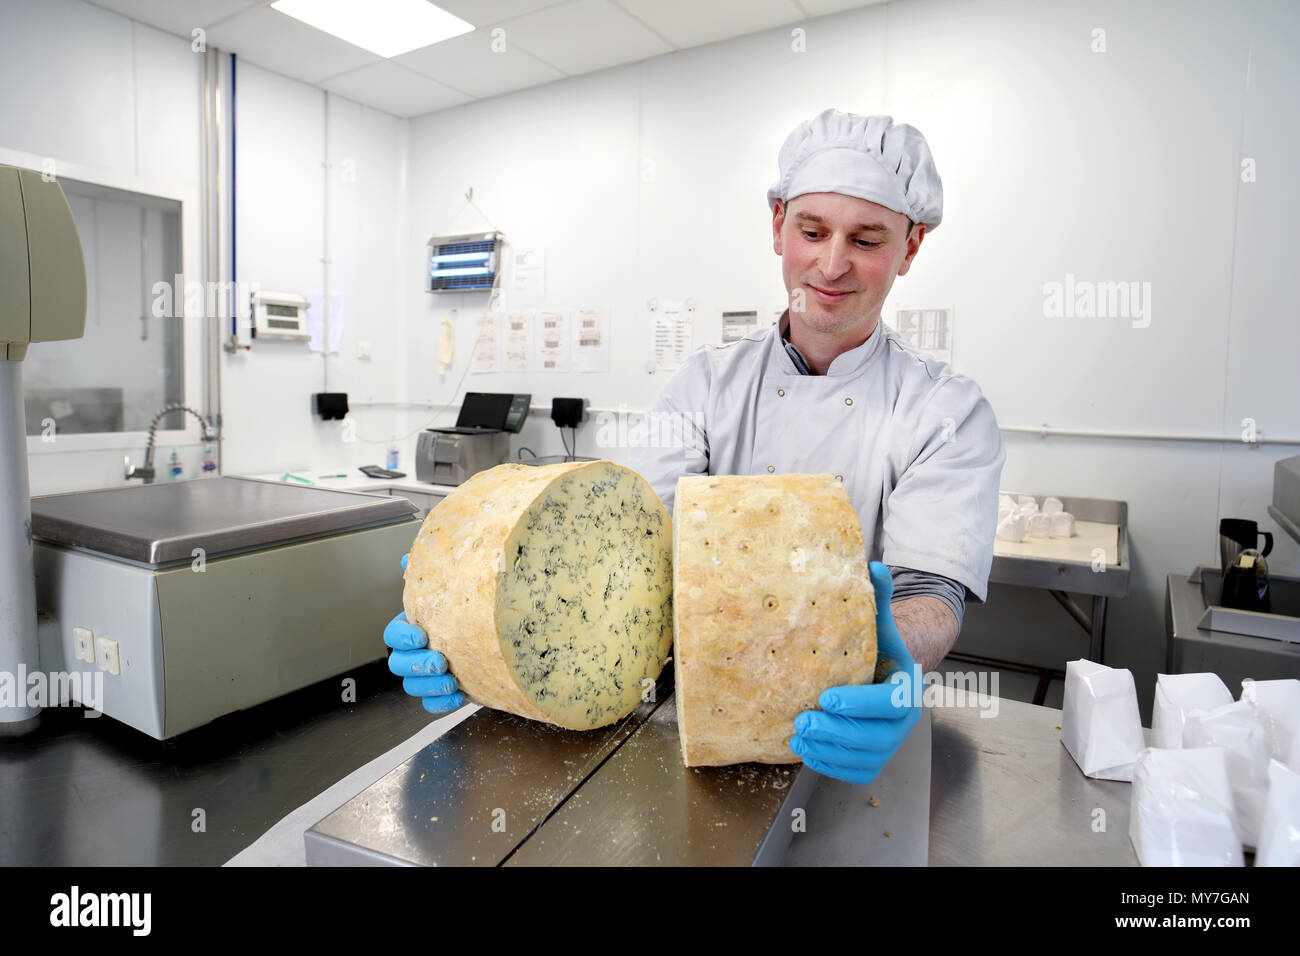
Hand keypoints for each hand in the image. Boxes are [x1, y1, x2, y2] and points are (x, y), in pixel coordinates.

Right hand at [383, 553, 466, 714]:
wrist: (495, 631)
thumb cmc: (467, 607)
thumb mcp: (454, 585)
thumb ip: (430, 574)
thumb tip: (409, 558)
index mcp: (412, 627)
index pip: (393, 635)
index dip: (402, 637)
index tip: (421, 635)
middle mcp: (415, 652)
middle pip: (398, 664)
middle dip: (416, 664)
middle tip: (439, 661)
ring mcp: (427, 674)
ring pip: (413, 686)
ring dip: (430, 686)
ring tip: (452, 681)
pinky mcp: (443, 692)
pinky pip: (432, 704)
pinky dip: (442, 703)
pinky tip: (460, 696)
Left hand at [788, 561, 922, 783]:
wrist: (882, 673)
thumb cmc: (875, 647)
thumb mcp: (877, 622)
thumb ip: (877, 596)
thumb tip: (874, 564)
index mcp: (908, 686)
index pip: (890, 701)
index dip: (860, 703)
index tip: (827, 698)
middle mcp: (904, 720)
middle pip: (877, 737)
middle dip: (838, 732)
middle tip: (802, 722)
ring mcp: (890, 742)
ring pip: (864, 757)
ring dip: (829, 751)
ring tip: (797, 737)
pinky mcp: (874, 759)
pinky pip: (856, 772)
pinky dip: (831, 766)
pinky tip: (806, 751)